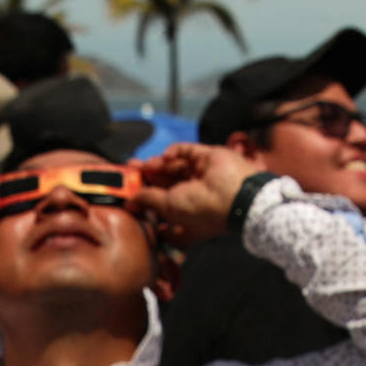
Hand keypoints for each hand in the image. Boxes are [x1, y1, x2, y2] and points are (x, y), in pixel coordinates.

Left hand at [135, 141, 262, 242]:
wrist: (236, 196)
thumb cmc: (203, 210)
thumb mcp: (168, 207)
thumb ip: (149, 200)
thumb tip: (131, 199)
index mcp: (186, 215)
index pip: (162, 206)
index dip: (146, 200)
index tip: (129, 195)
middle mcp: (193, 196)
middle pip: (165, 183)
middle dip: (147, 177)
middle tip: (130, 171)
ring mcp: (201, 176)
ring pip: (174, 167)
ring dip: (158, 165)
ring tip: (145, 165)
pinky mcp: (206, 158)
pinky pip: (186, 151)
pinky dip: (174, 152)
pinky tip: (167, 156)